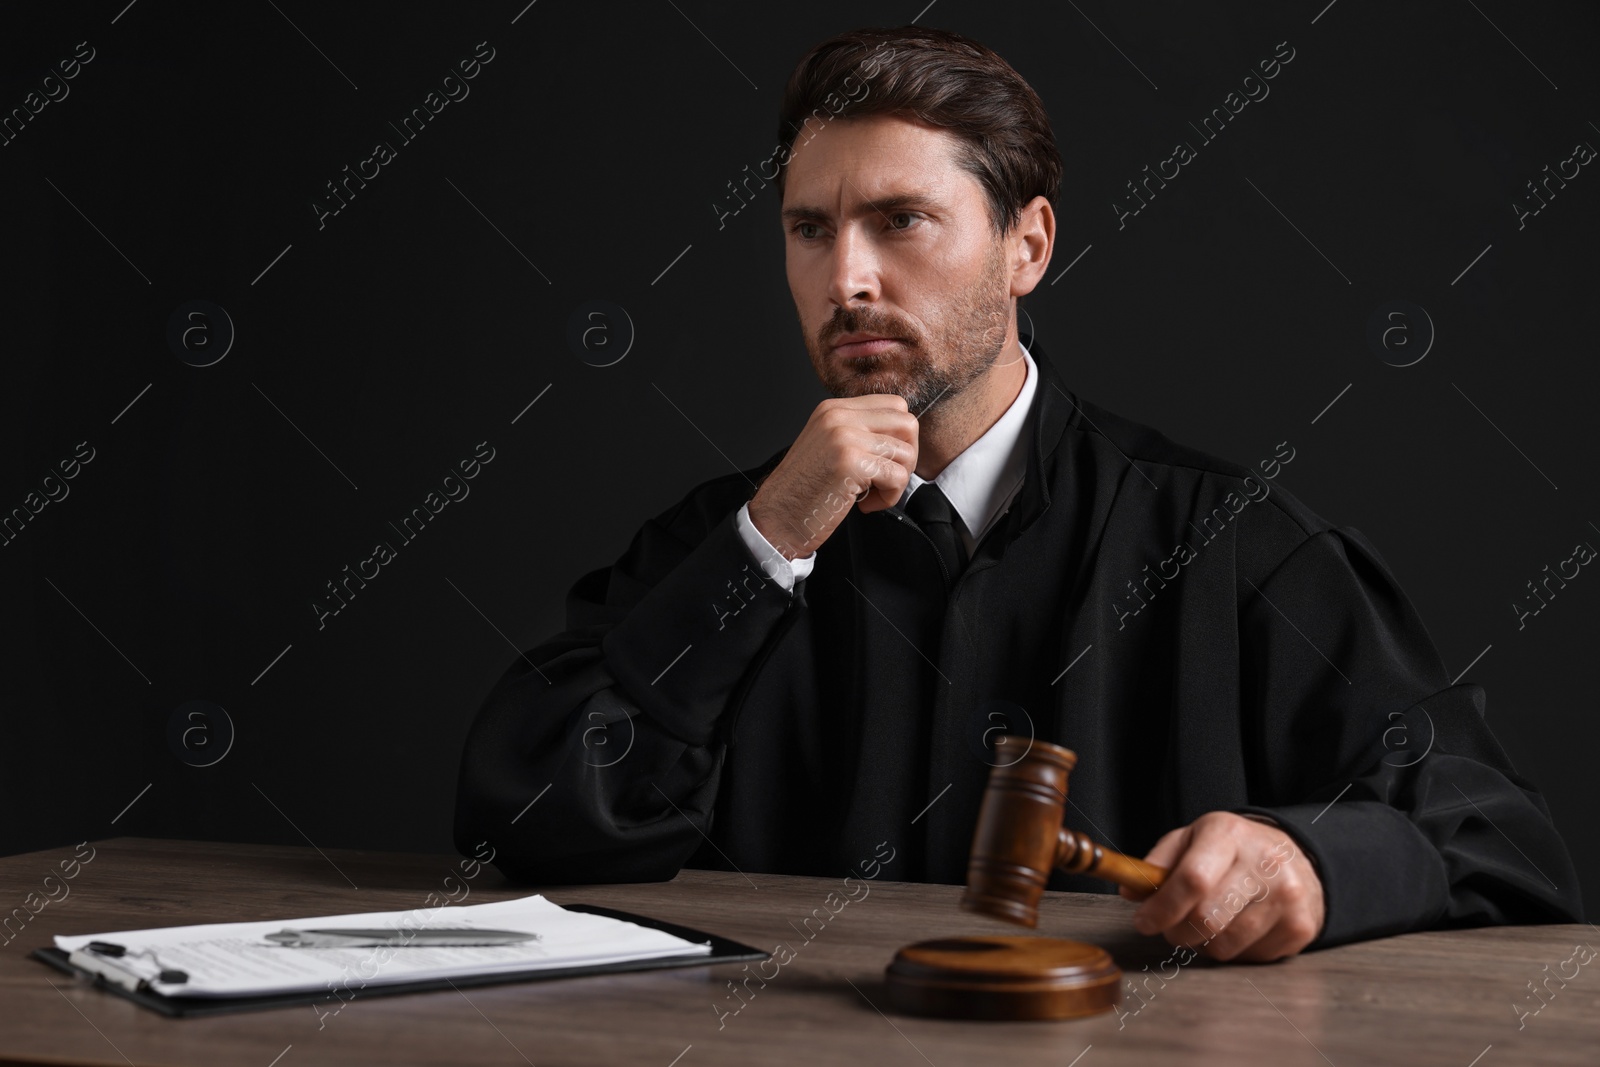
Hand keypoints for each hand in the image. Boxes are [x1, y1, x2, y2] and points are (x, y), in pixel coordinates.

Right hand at [747, 395, 918, 559]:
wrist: (777, 518)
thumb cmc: (803, 491)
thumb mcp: (828, 446)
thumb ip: (858, 433)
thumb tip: (901, 437)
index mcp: (834, 409)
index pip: (894, 405)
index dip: (900, 437)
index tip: (885, 460)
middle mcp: (839, 417)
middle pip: (907, 423)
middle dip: (906, 457)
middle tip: (885, 479)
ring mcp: (845, 437)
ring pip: (906, 452)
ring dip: (897, 481)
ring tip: (872, 494)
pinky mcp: (851, 463)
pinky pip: (897, 477)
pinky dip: (890, 497)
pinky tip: (865, 504)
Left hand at [1118, 811, 1324, 962]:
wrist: (1295, 856)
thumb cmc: (1233, 850)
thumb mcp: (1193, 838)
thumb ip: (1158, 862)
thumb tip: (1129, 892)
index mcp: (1228, 834)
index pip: (1192, 879)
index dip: (1162, 908)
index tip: (1143, 921)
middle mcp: (1263, 863)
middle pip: (1207, 918)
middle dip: (1177, 932)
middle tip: (1172, 928)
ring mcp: (1287, 896)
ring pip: (1226, 945)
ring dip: (1205, 944)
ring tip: (1209, 924)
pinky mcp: (1301, 927)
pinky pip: (1251, 958)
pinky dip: (1235, 951)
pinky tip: (1238, 928)